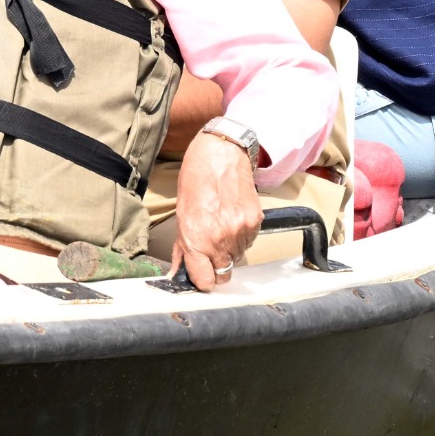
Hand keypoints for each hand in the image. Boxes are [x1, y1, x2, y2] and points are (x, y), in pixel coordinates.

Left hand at [171, 133, 262, 290]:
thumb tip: (179, 272)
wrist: (220, 154)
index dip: (203, 280)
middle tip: (210, 249)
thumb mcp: (181, 215)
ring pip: (238, 257)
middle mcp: (219, 239)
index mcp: (196, 239)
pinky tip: (232, 217)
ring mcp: (240, 231)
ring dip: (230, 249)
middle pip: (224, 274)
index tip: (202, 275)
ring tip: (221, 225)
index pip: (206, 281)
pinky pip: (249, 242)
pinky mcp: (255, 222)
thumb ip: (182, 249)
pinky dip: (242, 236)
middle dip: (216, 266)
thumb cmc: (196, 180)